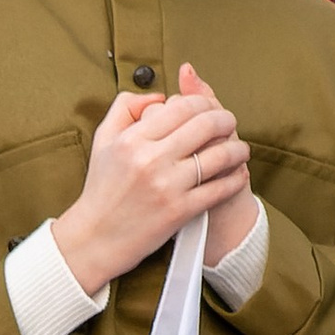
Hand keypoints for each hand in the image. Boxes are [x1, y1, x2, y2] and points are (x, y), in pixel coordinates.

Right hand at [53, 64, 252, 292]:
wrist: (94, 239)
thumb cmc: (101, 190)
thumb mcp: (103, 141)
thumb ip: (125, 108)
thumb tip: (159, 95)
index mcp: (132, 139)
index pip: (183, 106)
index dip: (204, 102)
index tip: (209, 108)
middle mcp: (150, 160)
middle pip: (206, 125)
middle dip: (226, 120)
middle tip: (229, 124)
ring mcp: (167, 186)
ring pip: (220, 155)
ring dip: (238, 149)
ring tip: (239, 150)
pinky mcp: (179, 211)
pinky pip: (220, 188)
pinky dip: (235, 178)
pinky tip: (237, 174)